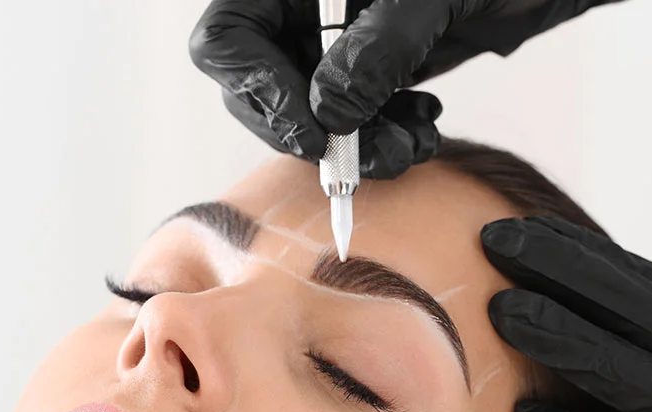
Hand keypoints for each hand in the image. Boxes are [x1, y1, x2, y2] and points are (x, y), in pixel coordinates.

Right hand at [189, 0, 620, 178]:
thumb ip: (379, 49)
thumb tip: (329, 113)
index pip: (229, 36)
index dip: (260, 90)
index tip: (315, 133)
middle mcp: (304, 2)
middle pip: (259, 82)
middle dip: (314, 130)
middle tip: (366, 157)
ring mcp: (333, 33)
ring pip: (307, 108)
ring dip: (355, 144)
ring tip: (411, 145)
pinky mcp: (368, 61)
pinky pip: (350, 114)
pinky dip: (382, 134)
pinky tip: (422, 125)